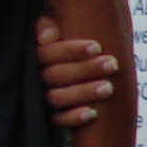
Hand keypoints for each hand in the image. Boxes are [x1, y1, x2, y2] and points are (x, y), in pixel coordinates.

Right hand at [38, 13, 118, 129]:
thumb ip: (50, 25)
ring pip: (57, 98)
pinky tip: (93, 113)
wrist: (66, 70)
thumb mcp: (55, 28)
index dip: (71, 51)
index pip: (47, 54)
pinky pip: (57, 120)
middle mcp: (33, 78)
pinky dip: (73, 118)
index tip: (97, 47)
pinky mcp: (47, 117)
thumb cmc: (64, 45)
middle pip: (55, 76)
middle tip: (112, 64)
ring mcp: (39, 99)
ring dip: (83, 93)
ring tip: (109, 87)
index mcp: (33, 56)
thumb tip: (48, 36)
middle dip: (85, 70)